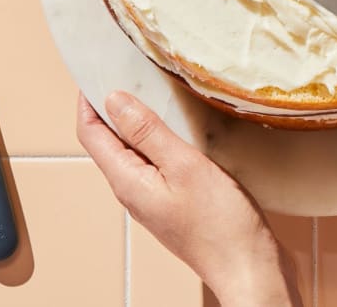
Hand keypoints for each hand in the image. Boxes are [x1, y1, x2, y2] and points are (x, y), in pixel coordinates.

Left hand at [77, 91, 301, 306]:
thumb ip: (148, 132)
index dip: (88, 101)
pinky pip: (155, 164)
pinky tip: (179, 130)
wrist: (249, 267)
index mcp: (127, 181)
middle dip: (111, 108)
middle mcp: (133, 191)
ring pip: (133, 153)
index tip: (97, 69)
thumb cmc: (221, 223)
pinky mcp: (174, 203)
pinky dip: (158, 140)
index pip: (90, 134)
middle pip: (108, 142)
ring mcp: (153, 199)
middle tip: (127, 72)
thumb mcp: (184, 165)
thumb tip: (114, 100)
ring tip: (154, 93)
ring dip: (137, 123)